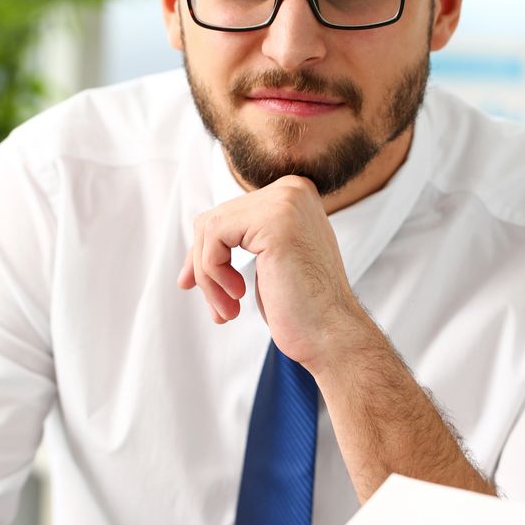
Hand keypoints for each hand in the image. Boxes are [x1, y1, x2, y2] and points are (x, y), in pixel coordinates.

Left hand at [177, 175, 360, 370]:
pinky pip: (214, 238)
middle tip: (217, 308)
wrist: (331, 335)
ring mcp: (285, 201)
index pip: (228, 213)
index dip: (205, 252)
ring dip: (209, 277)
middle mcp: (292, 189)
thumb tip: (193, 250)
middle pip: (214, 218)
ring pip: (209, 229)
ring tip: (227, 310)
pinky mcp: (274, 220)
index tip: (192, 283)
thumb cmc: (301, 309)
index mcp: (294, 195)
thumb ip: (241, 241)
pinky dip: (213, 274)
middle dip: (203, 266)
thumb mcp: (267, 264)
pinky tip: (237, 297)